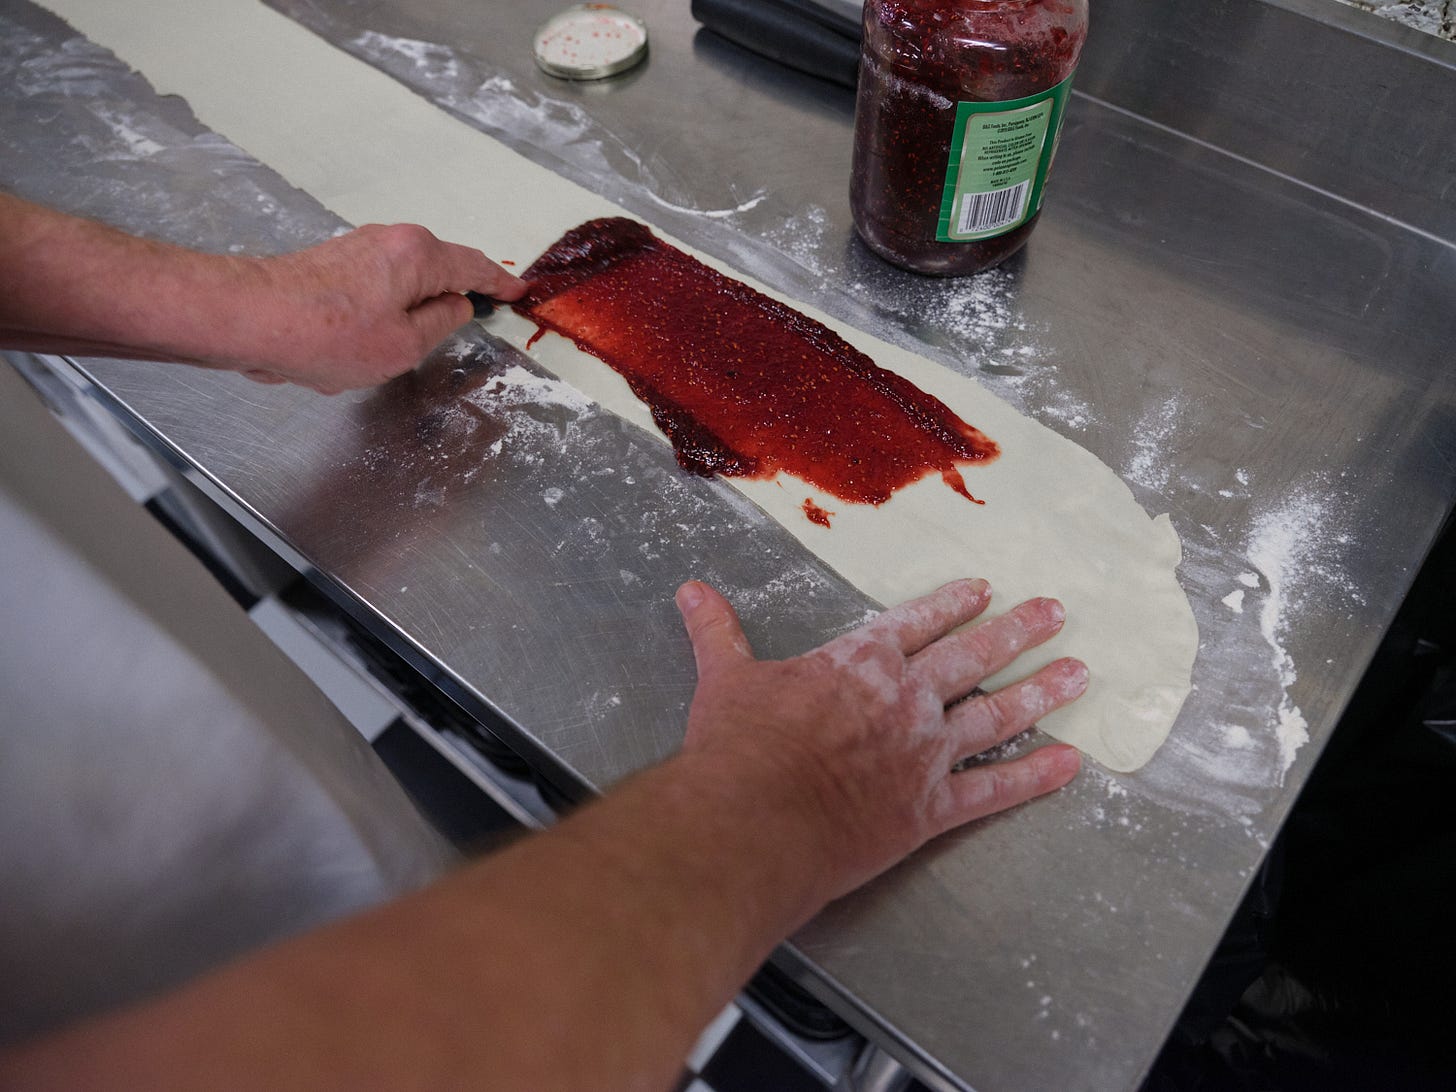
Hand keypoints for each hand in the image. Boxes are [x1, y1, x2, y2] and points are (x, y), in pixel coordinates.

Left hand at [233, 223, 524, 392]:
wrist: (251, 318)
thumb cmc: (331, 335)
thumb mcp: (406, 345)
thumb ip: (442, 322)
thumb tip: (455, 306)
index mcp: (419, 254)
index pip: (474, 266)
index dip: (500, 283)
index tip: (519, 292)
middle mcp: (390, 240)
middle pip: (437, 270)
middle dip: (449, 300)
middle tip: (464, 325)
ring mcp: (358, 248)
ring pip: (402, 284)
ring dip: (405, 317)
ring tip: (385, 354)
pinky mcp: (331, 264)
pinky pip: (374, 290)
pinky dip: (377, 318)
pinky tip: (351, 350)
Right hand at [675, 578, 1084, 900]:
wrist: (754, 820)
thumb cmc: (738, 748)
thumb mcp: (725, 678)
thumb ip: (717, 632)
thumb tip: (691, 591)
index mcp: (859, 661)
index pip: (916, 621)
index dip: (952, 603)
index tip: (984, 590)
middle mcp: (904, 699)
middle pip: (972, 657)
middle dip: (1017, 632)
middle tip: (1055, 613)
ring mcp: (925, 753)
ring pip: (996, 716)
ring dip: (1040, 693)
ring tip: (1078, 674)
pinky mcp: (931, 809)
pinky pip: (993, 791)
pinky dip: (1033, 778)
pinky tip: (1068, 764)